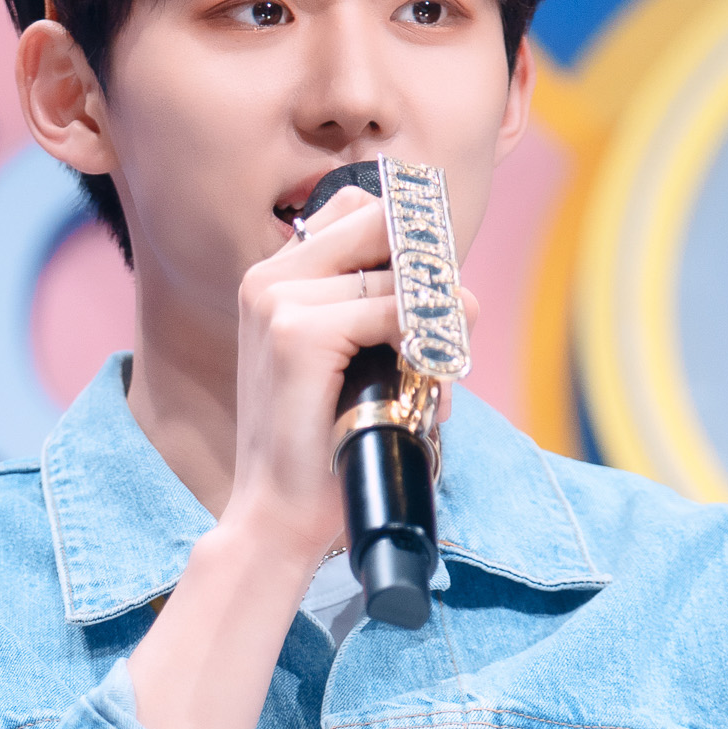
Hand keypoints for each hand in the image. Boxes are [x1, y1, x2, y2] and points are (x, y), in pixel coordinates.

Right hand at [225, 186, 474, 579]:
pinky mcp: (297, 333)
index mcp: (271, 279)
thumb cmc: (320, 446)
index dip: (407, 243)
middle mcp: (268, 278)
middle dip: (428, 268)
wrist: (277, 517)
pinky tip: (425, 386)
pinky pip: (391, 311)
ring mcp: (278, 301)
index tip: (435, 291)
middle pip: (377, 221)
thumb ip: (378, 315)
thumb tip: (459, 291)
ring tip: (438, 376)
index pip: (357, 212)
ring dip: (435, 319)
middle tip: (450, 321)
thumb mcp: (347, 366)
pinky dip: (422, 345)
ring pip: (394, 274)